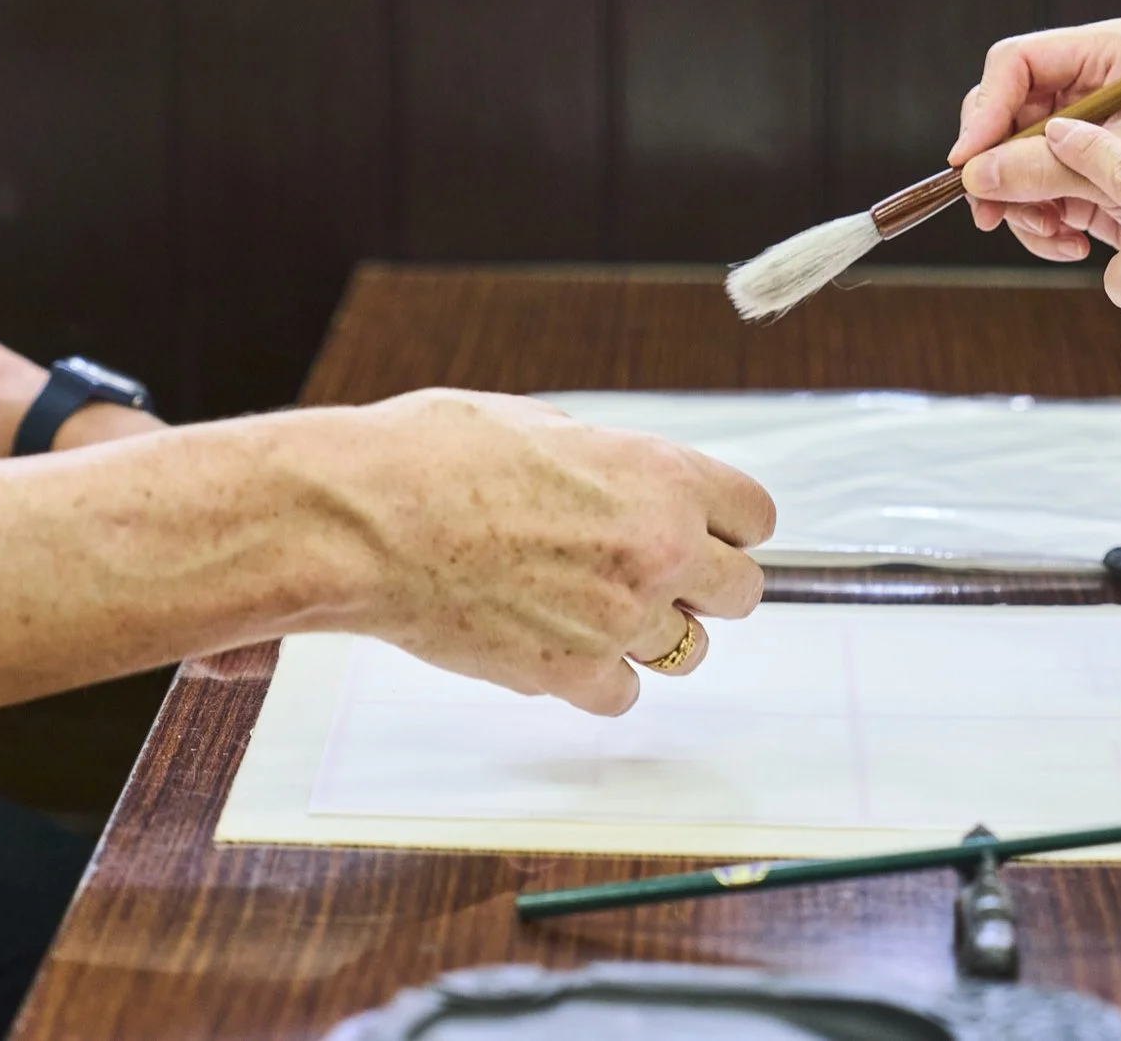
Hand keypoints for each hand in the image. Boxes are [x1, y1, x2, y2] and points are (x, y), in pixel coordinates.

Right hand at [304, 390, 774, 715]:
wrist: (364, 520)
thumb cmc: (432, 457)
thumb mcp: (543, 425)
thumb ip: (609, 462)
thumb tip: (626, 481)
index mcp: (659, 475)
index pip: (756, 516)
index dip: (729, 524)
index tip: (709, 531)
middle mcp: (657, 550)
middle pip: (741, 592)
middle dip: (704, 585)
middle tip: (655, 575)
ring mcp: (618, 619)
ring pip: (688, 651)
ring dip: (651, 633)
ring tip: (590, 607)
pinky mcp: (571, 674)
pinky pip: (622, 695)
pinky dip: (597, 677)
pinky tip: (555, 642)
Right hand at [948, 20, 1120, 260]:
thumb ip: (1042, 168)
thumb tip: (973, 175)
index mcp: (1108, 51)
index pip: (1015, 62)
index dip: (985, 110)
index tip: (968, 161)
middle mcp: (1087, 80)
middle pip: (1001, 110)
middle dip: (997, 168)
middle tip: (991, 214)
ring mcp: (1080, 127)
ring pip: (1005, 156)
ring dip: (1018, 204)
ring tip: (1052, 235)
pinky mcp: (1077, 168)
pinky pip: (1025, 189)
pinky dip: (1037, 222)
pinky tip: (1070, 243)